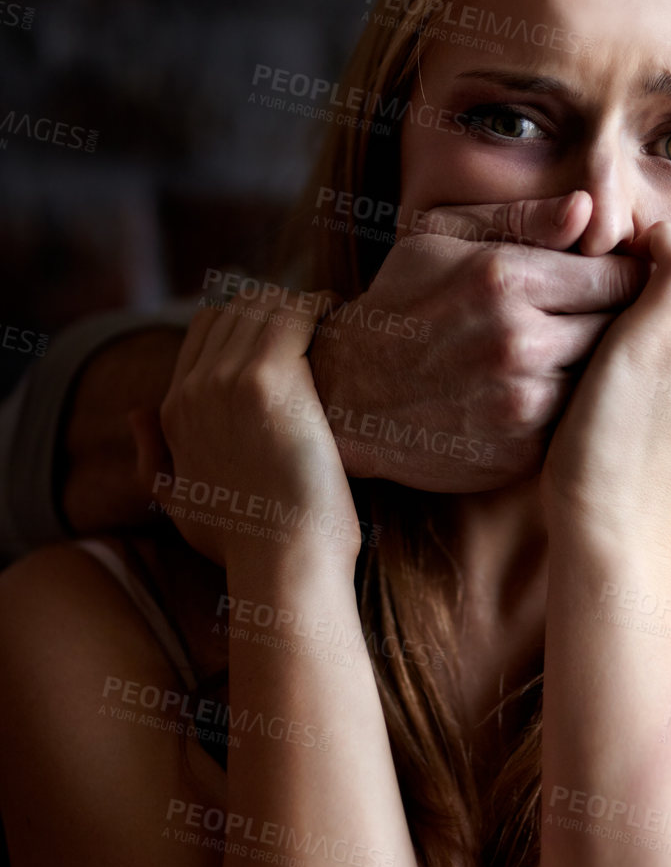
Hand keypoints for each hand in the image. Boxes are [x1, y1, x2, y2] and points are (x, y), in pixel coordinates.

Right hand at [137, 290, 361, 574]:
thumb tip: (135, 410)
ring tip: (330, 318)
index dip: (249, 320)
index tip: (289, 331)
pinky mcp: (269, 379)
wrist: (282, 563)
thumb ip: (152, 458)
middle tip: (315, 320)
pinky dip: (319, 305)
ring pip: (262, 303)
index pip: (205, 328)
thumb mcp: (178, 505)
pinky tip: (339, 316)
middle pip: (234, 307)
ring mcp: (228, 380)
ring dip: (299, 303)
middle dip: (276, 305)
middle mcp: (194, 388)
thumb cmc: (245, 546)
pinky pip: (294, 312)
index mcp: (173, 411)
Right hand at [310, 192, 647, 490]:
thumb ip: (521, 217)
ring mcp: (521, 401)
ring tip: (574, 356)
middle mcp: (518, 340)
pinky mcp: (520, 450)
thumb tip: (587, 206)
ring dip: (596, 369)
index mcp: (505, 277)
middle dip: (618, 323)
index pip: (618, 278)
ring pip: (602, 378)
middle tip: (604, 320)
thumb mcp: (443, 236)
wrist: (346, 393)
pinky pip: (576, 422)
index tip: (621, 282)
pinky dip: (570, 409)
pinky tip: (546, 392)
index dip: (627, 279)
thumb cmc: (401, 301)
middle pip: (618, 329)